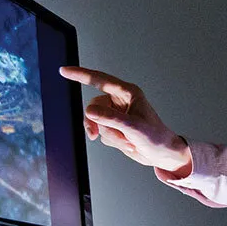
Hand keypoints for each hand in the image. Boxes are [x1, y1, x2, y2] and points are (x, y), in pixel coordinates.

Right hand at [59, 65, 192, 173]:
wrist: (162, 154)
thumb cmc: (155, 137)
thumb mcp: (133, 128)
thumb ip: (111, 119)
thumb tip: (89, 111)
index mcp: (128, 92)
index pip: (99, 80)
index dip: (81, 74)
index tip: (64, 70)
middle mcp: (120, 101)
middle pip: (93, 106)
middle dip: (94, 122)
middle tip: (92, 135)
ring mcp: (116, 114)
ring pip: (96, 121)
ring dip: (109, 135)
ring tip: (127, 141)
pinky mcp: (115, 126)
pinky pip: (102, 132)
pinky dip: (112, 141)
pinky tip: (127, 143)